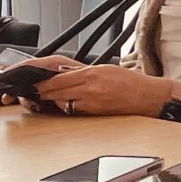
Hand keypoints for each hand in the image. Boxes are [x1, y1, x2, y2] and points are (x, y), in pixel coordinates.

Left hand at [31, 61, 173, 118]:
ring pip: (64, 102)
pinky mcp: (95, 112)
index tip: (34, 84)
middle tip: (34, 93)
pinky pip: (75, 110)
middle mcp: (89, 87)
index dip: (44, 82)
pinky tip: (64, 106)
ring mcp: (92, 101)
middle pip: (57, 91)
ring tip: (46, 99)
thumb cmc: (129, 82)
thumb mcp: (105, 69)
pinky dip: (68, 107)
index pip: (59, 78)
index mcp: (91, 73)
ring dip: (54, 101)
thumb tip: (65, 74)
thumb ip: (84, 72)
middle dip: (43, 93)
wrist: (147, 96)